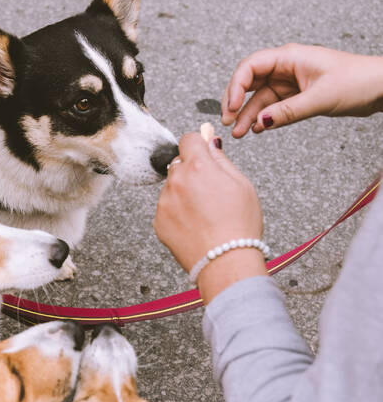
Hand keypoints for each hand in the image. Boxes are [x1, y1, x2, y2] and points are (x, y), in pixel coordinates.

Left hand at [154, 133, 266, 301]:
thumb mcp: (242, 185)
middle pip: (179, 163)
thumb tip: (210, 142)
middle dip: (191, 171)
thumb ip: (221, 159)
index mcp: (198, 166)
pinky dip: (177, 212)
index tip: (203, 153)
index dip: (198, 145)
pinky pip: (166, 208)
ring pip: (172, 187)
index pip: (189, 139)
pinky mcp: (158, 220)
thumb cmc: (239, 225)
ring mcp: (164, 201)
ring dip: (183, 192)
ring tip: (204, 213)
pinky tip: (195, 225)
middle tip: (210, 191)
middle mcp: (176, 180)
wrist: (225, 261)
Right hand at [222, 43, 382, 137]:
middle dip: (235, 102)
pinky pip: (272, 107)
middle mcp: (285, 67)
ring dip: (247, 115)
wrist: (382, 87)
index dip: (236, 86)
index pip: (250, 67)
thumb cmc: (360, 80)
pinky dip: (263, 118)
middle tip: (228, 121)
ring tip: (239, 133)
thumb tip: (261, 122)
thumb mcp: (321, 97)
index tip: (232, 107)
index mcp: (289, 57)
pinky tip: (257, 129)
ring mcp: (289, 82)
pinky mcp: (295, 96)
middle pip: (248, 82)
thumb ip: (288, 112)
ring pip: (258, 98)